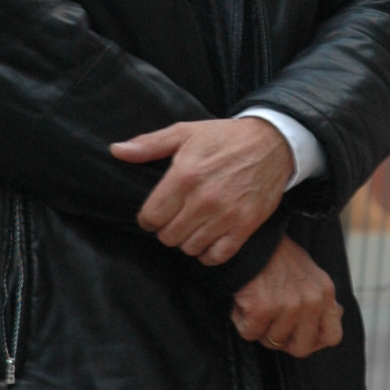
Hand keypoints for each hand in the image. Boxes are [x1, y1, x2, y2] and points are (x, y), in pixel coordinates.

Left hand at [110, 116, 293, 264]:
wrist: (272, 144)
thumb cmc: (225, 137)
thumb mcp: (185, 132)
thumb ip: (149, 144)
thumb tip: (117, 151)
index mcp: (184, 175)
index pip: (151, 217)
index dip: (149, 217)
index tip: (156, 212)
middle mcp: (204, 199)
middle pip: (168, 236)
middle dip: (167, 229)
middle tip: (176, 217)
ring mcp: (226, 215)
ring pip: (190, 248)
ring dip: (188, 240)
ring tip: (193, 225)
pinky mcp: (245, 227)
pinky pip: (216, 256)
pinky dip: (209, 253)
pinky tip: (209, 238)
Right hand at [230, 236, 342, 357]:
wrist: (251, 237)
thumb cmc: (278, 256)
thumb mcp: (310, 274)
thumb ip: (321, 298)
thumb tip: (337, 314)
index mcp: (325, 293)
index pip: (332, 336)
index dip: (314, 341)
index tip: (298, 335)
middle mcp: (312, 301)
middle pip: (302, 348)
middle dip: (284, 342)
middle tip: (271, 325)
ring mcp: (288, 306)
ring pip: (272, 341)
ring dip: (260, 328)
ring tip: (255, 303)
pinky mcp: (262, 308)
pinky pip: (249, 333)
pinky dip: (241, 321)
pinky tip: (243, 302)